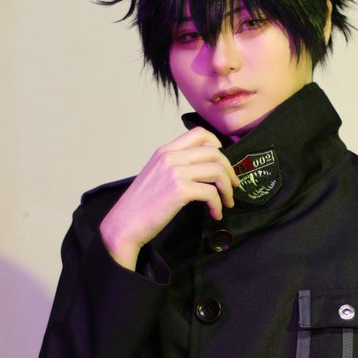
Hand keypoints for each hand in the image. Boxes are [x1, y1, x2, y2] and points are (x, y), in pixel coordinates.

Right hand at [99, 127, 239, 269]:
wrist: (124, 224)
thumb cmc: (141, 205)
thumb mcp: (156, 175)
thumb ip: (176, 167)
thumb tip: (203, 170)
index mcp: (165, 151)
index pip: (199, 133)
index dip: (218, 146)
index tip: (223, 163)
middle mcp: (170, 157)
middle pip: (214, 152)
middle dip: (229, 170)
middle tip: (233, 187)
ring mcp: (175, 172)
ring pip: (217, 170)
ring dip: (227, 189)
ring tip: (227, 203)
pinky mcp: (179, 190)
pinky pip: (211, 192)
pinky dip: (218, 205)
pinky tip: (215, 214)